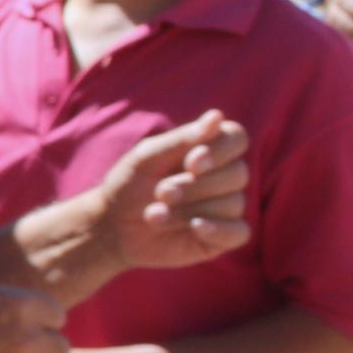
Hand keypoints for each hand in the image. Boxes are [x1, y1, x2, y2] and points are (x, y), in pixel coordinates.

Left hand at [84, 115, 250, 274]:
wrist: (114, 228)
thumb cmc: (130, 185)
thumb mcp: (147, 157)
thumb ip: (181, 139)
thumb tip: (216, 116)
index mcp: (209, 149)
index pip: (236, 139)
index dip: (220, 150)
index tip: (191, 163)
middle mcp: (223, 176)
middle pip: (237, 173)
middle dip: (196, 185)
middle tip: (161, 193)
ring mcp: (227, 207)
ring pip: (233, 203)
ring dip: (190, 209)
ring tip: (155, 215)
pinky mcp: (224, 237)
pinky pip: (239, 232)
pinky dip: (218, 229)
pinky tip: (194, 228)